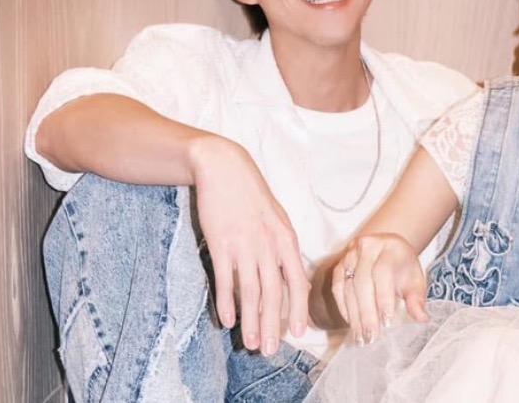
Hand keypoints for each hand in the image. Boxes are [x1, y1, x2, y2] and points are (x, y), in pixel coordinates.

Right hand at [190, 135, 308, 355]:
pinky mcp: (221, 244)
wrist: (224, 168)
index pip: (297, 282)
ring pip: (250, 292)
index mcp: (286, 239)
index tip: (298, 333)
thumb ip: (283, 248)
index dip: (298, 310)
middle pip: (273, 294)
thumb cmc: (252, 196)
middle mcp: (269, 245)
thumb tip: (291, 277)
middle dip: (272, 326)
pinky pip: (225, 280)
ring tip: (248, 344)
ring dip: (250, 321)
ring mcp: (244, 245)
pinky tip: (227, 321)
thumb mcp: (277, 219)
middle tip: (268, 350)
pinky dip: (226, 303)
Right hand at [332, 233, 427, 344]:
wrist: (387, 250)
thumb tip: (422, 319)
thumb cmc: (402, 268)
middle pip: (363, 281)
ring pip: (348, 286)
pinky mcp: (339, 265)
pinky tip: (352, 323)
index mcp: (390, 248)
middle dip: (367, 312)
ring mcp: (350, 255)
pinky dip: (344, 307)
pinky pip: (338, 288)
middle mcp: (367, 247)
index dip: (383, 297)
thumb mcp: (415, 281)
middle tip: (371, 336)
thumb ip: (416, 299)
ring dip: (354, 314)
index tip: (387, 321)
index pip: (383, 272)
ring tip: (361, 336)